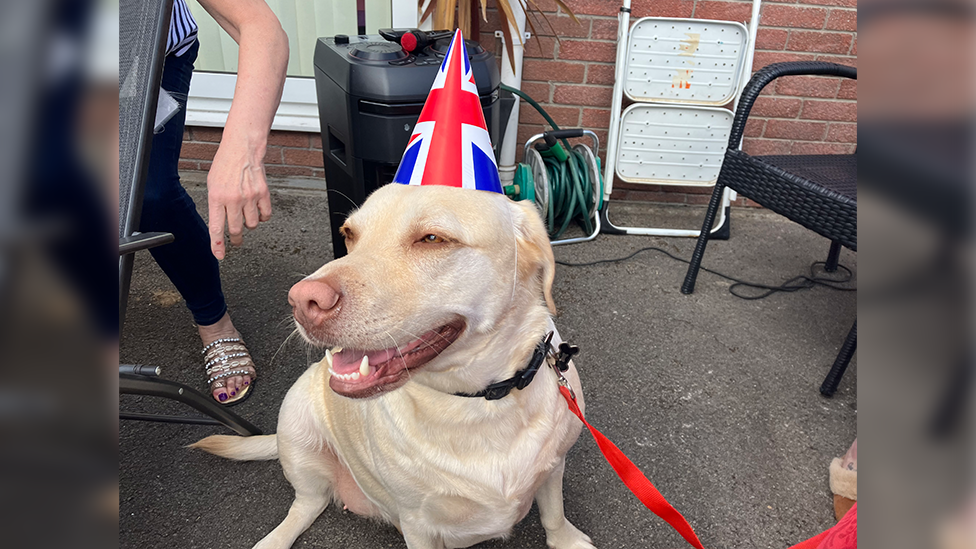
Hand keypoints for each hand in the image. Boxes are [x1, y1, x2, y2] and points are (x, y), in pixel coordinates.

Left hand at [206, 134, 271, 258]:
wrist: (242, 148)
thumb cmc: (225, 164)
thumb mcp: (212, 184)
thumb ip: (216, 204)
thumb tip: (220, 223)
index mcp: (217, 197)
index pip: (216, 228)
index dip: (217, 245)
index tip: (220, 255)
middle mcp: (233, 199)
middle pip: (236, 230)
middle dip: (235, 238)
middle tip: (236, 240)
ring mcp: (249, 197)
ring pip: (252, 225)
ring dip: (249, 224)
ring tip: (246, 216)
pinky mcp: (263, 194)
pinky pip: (265, 216)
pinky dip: (262, 217)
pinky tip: (257, 210)